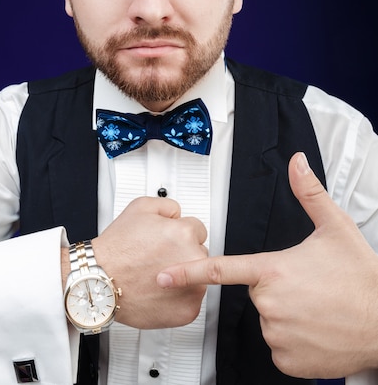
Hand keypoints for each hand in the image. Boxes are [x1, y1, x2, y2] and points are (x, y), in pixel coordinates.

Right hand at [93, 196, 207, 328]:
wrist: (100, 282)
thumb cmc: (116, 250)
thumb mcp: (140, 207)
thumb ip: (168, 206)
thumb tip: (179, 214)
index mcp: (185, 233)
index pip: (198, 230)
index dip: (179, 234)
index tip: (168, 242)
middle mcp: (194, 260)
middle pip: (199, 254)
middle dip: (183, 255)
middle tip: (158, 259)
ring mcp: (193, 288)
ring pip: (197, 278)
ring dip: (183, 277)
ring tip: (155, 276)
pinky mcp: (188, 311)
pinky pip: (191, 300)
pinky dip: (178, 298)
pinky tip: (158, 292)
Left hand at [157, 152, 377, 377]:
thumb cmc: (361, 277)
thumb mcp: (335, 227)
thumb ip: (309, 193)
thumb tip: (297, 163)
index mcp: (274, 269)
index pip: (222, 268)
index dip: (190, 271)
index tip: (164, 275)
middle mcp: (270, 303)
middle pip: (257, 294)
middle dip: (276, 290)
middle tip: (309, 287)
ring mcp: (277, 334)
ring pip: (269, 320)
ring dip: (285, 315)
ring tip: (316, 307)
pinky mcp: (287, 359)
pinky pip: (278, 346)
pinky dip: (292, 339)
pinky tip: (315, 329)